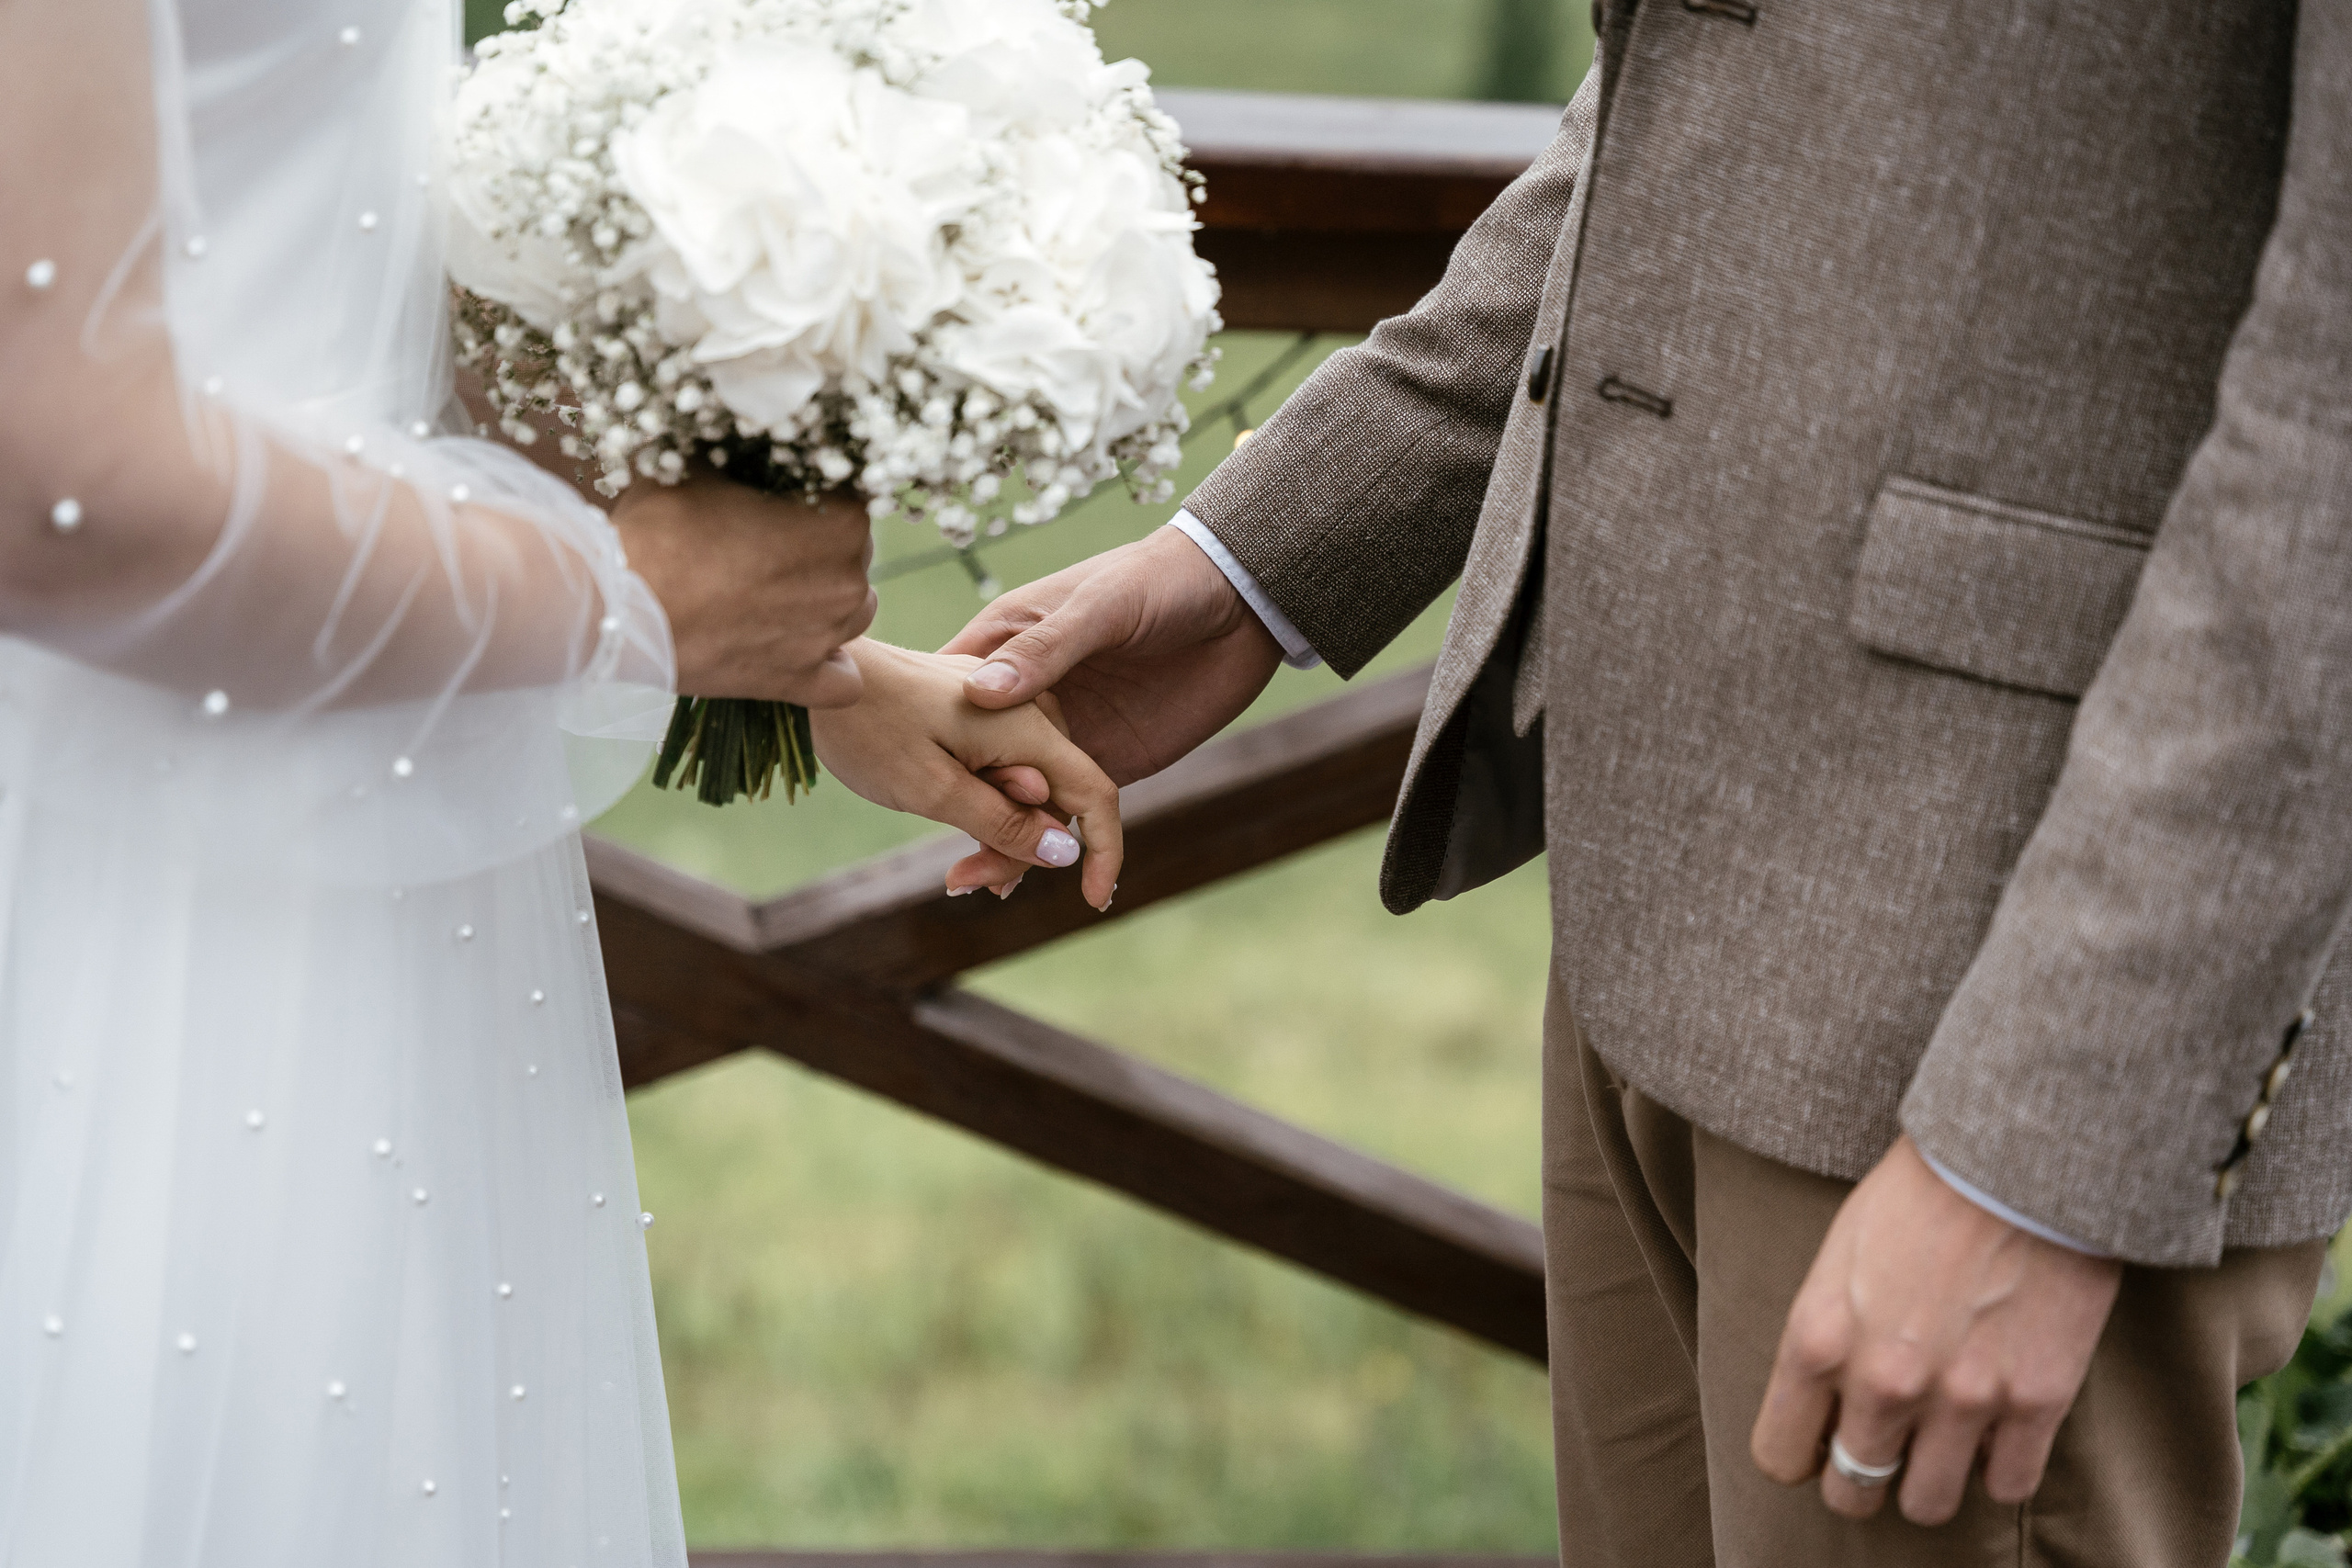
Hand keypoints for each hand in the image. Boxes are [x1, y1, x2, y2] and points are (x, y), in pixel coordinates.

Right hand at [614, 475, 876, 708]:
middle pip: (853, 553)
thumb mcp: (699, 466)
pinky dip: (829, 667)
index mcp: (841, 522)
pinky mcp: (797, 681)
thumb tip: (741, 439)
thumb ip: (739, 455)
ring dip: (828, 598)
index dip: (816, 491)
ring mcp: (826, 637)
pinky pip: (844, 683)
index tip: (780, 493)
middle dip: (820, 543)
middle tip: (765, 540)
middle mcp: (847, 581)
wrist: (617, 605)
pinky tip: (799, 649)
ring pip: (855, 611)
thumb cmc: (659, 528)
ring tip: (778, 590)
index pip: (852, 496)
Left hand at [810, 640, 1123, 909]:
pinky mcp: (977, 709)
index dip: (1103, 850)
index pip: (1094, 794)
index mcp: (1026, 726)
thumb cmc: (868, 727)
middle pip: (1057, 798)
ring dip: (1001, 833)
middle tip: (964, 883)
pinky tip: (959, 833)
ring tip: (955, 872)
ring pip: (1028, 787)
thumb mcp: (933, 790)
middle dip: (1024, 850)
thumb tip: (1064, 853)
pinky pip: (1003, 767)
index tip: (1094, 901)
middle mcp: (1025, 710)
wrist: (818, 673)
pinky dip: (988, 806)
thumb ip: (1003, 823)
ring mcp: (1001, 706)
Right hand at [938, 524, 1282, 892]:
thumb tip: (980, 696)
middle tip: (955, 867)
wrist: (1239, 602)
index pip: (952, 697)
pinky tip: (1021, 881)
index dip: (933, 740)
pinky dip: (1046, 844)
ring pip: (1020, 794)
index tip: (919, 785)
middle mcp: (1028, 695)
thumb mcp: (1100, 605)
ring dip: (998, 840)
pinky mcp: (1106, 759)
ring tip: (974, 885)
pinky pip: (1069, 809)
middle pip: (978, 760)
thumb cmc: (1160, 580)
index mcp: (1008, 644)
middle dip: (964, 812)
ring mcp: (1065, 732)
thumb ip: (1046, 649)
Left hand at [1749, 1136, 2122, 1525]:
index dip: (1802, 1452)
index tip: (1824, 1437)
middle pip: (1850, 1492)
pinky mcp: (2036, 1402)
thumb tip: (1825, 1403)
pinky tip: (1999, 1431)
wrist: (2016, 1159)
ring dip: (1932, 1481)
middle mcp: (1882, 1383)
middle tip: (1886, 1447)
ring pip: (1928, 1505)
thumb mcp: (1837, 1257)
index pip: (1778, 1455)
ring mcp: (1961, 1399)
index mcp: (1818, 1340)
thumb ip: (1825, 1336)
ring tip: (1943, 1444)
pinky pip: (2010, 1487)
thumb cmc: (1918, 1192)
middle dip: (1863, 1476)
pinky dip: (2003, 1468)